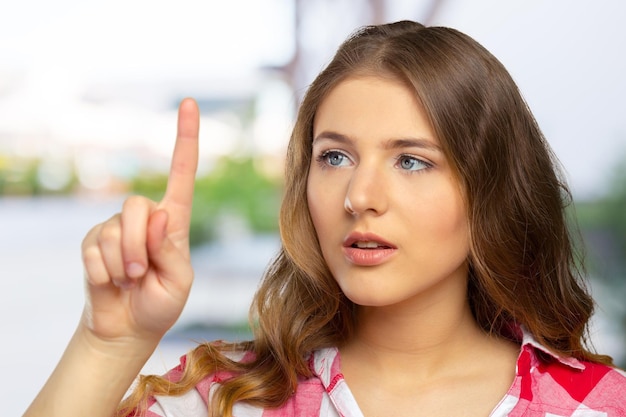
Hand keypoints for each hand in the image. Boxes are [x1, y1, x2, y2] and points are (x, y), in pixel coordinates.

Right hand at [81, 98, 198, 342]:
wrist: (127, 328)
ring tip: (129, 280)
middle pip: (138, 206)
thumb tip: (159, 214)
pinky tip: (111, 281)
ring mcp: (116, 228)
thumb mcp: (179, 280)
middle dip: (139, 244)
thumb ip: (172, 249)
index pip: (182, 174)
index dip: (186, 139)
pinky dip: (104, 272)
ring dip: (123, 263)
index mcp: (175, 222)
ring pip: (115, 229)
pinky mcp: (93, 241)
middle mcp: (147, 218)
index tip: (190, 103)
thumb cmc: (160, 303)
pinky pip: (94, 249)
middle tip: (141, 273)